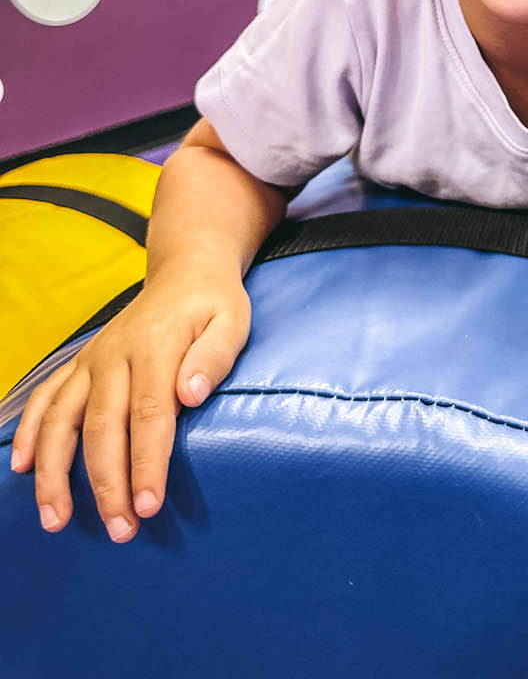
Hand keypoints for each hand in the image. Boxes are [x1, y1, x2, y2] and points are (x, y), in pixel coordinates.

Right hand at [10, 271, 250, 542]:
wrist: (185, 272)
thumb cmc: (212, 304)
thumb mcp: (231, 322)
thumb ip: (214, 356)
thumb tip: (192, 394)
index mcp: (156, 347)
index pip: (149, 414)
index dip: (147, 463)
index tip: (149, 505)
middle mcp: (115, 355)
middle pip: (103, 426)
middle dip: (107, 483)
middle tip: (120, 530)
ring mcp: (92, 359)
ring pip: (62, 419)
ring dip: (55, 472)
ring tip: (56, 519)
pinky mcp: (80, 364)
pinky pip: (46, 398)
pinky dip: (29, 432)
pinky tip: (22, 469)